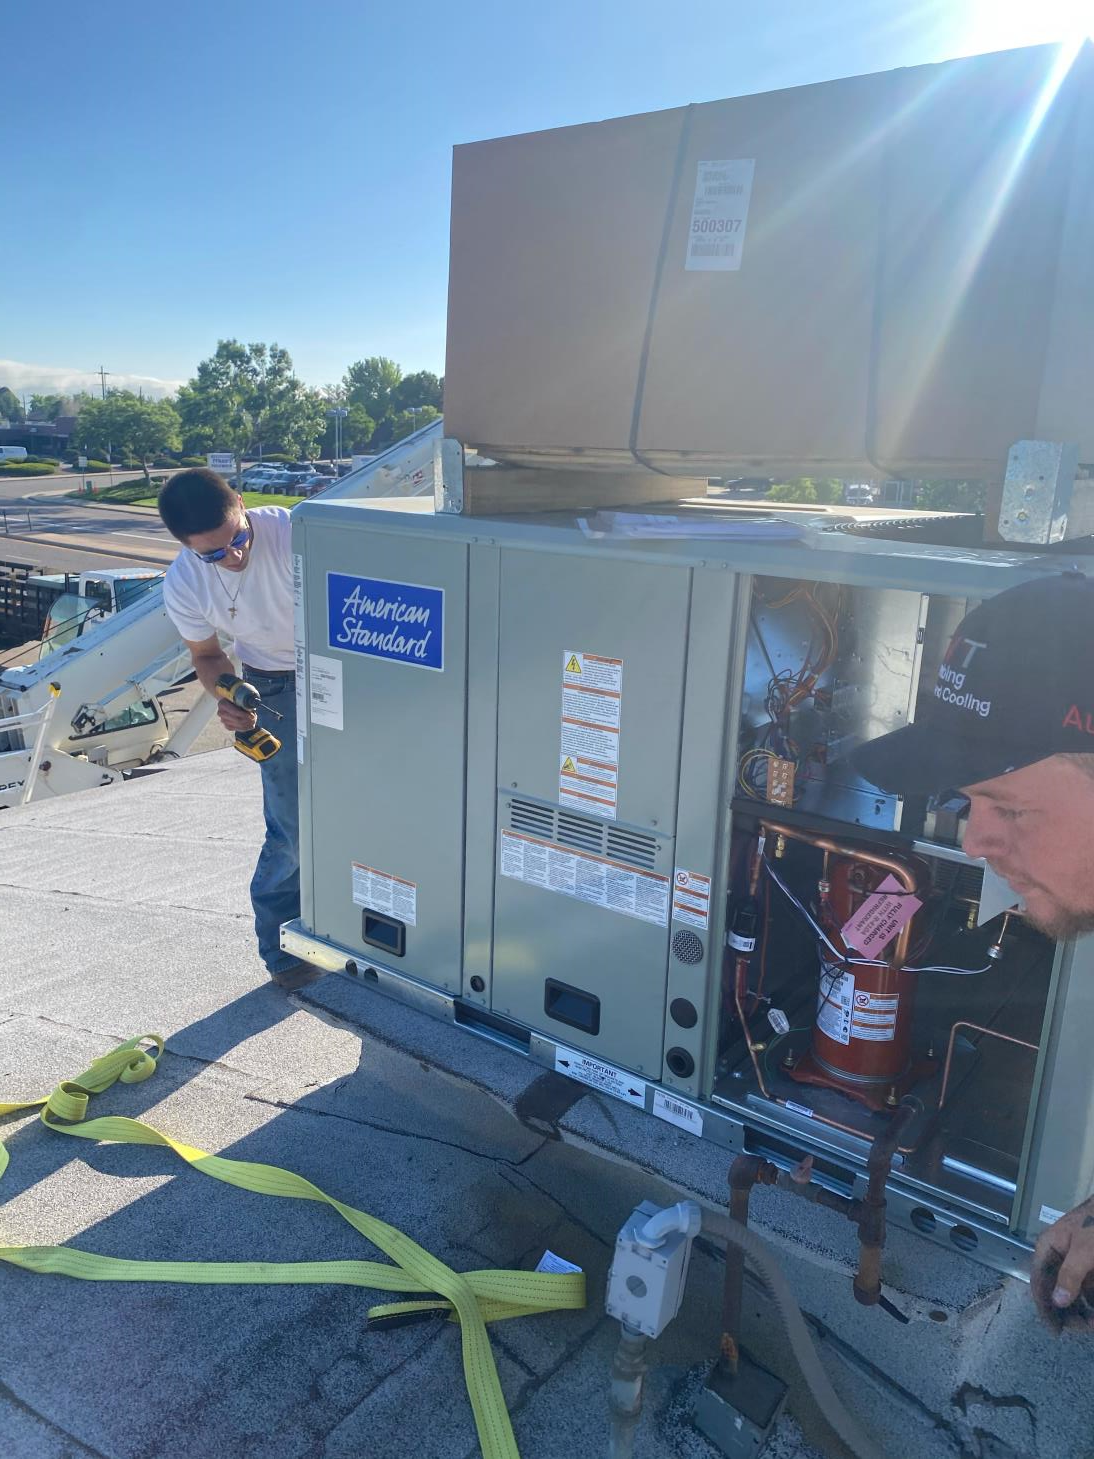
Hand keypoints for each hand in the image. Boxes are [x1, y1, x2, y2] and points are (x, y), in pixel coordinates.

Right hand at [217, 701, 257, 733]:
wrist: (232, 703)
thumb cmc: (238, 699)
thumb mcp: (241, 697)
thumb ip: (245, 701)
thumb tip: (253, 705)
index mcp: (222, 704)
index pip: (234, 711)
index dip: (244, 714)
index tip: (252, 715)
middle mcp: (220, 712)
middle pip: (236, 719)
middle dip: (247, 720)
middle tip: (254, 718)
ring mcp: (223, 720)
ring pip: (238, 725)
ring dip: (248, 724)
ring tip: (254, 721)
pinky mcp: (226, 725)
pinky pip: (237, 729)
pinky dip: (245, 728)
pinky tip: (250, 725)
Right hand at [1031, 1197, 1093, 1331]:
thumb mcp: (1083, 1249)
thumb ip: (1070, 1275)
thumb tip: (1058, 1302)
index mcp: (1048, 1248)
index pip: (1039, 1282)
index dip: (1045, 1307)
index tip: (1055, 1330)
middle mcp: (1059, 1256)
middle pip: (1056, 1290)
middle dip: (1069, 1312)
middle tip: (1083, 1328)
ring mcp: (1076, 1262)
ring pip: (1074, 1293)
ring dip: (1083, 1310)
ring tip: (1093, 1322)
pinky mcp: (1090, 1266)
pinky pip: (1088, 1289)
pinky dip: (1091, 1301)